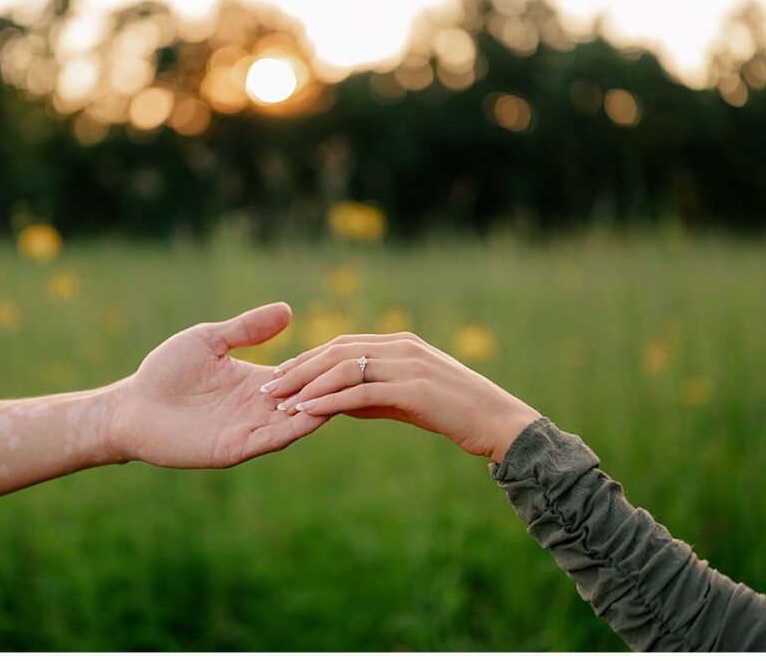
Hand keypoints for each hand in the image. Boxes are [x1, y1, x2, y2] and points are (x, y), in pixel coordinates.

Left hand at [104, 302, 327, 468]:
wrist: (132, 406)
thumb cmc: (166, 371)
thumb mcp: (210, 340)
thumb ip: (247, 329)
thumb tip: (288, 309)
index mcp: (254, 383)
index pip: (298, 377)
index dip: (319, 369)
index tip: (347, 356)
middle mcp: (256, 409)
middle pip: (302, 401)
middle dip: (325, 391)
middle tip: (356, 378)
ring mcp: (247, 430)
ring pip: (292, 423)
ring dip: (314, 412)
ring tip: (341, 398)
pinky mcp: (233, 449)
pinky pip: (268, 440)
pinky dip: (290, 430)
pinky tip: (308, 418)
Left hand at [260, 332, 539, 462]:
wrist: (499, 423)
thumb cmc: (454, 413)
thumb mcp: (407, 400)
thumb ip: (372, 396)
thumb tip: (332, 402)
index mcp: (400, 344)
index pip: (342, 344)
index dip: (307, 358)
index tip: (278, 374)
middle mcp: (401, 347)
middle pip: (337, 351)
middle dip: (298, 369)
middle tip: (267, 387)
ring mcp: (409, 366)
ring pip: (344, 368)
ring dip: (307, 386)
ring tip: (279, 403)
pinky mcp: (414, 390)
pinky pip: (361, 392)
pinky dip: (330, 401)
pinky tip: (307, 413)